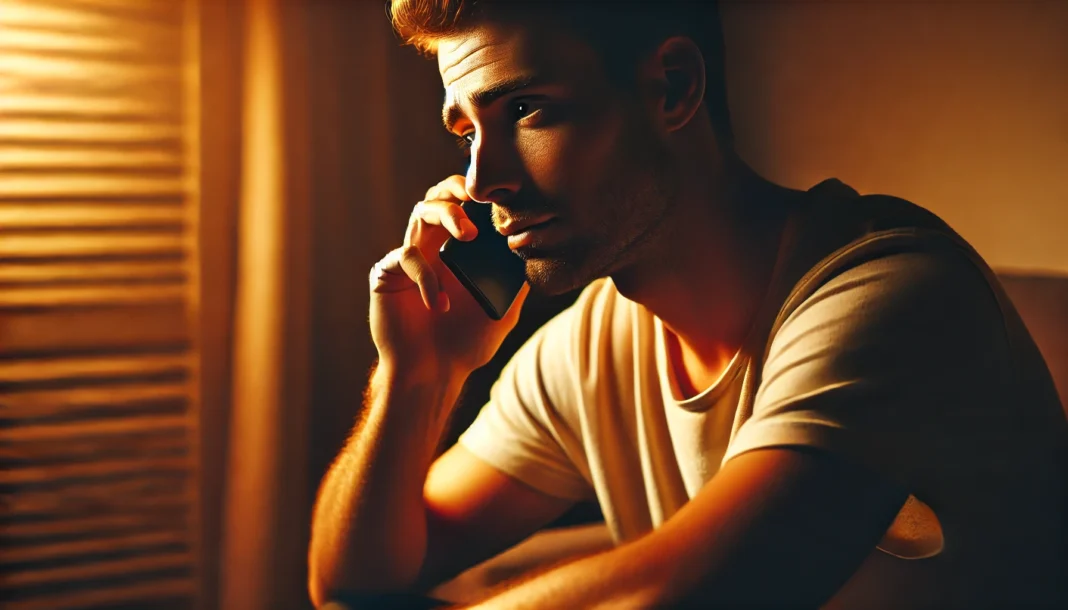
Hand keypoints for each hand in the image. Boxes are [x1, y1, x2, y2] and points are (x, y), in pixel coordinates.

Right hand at [368, 175, 529, 380]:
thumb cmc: (465, 345)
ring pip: (421, 213)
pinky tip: (440, 304)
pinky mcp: (386, 274)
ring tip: (468, 235)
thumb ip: (516, 281)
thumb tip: (537, 252)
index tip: (499, 196)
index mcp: (456, 251)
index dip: (477, 194)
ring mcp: (407, 259)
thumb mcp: (502, 309)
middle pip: (437, 196)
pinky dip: (426, 277)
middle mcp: (431, 248)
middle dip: (456, 189)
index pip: (463, 207)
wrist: (432, 374)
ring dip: (447, 215)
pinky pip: (405, 258)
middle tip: (476, 199)